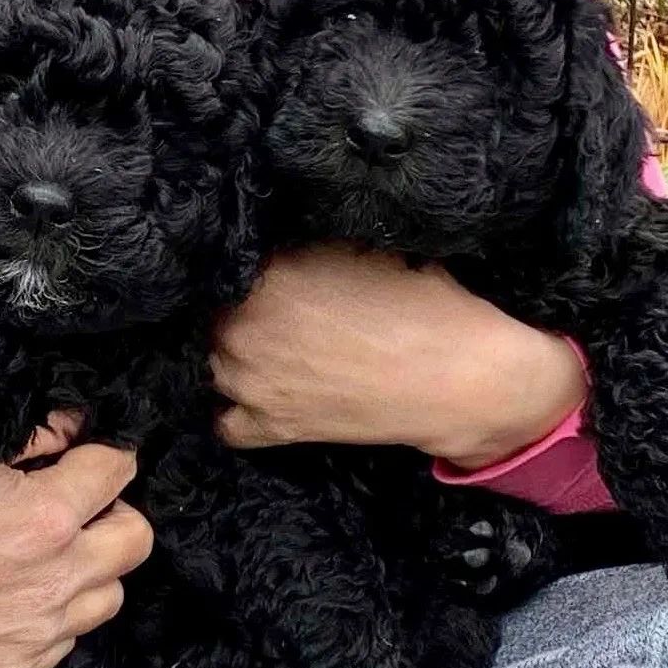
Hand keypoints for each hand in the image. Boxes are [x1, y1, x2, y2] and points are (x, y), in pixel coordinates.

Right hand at [0, 411, 151, 667]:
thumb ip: (31, 440)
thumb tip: (74, 423)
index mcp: (45, 518)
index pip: (118, 469)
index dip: (104, 452)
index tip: (86, 452)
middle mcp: (56, 578)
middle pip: (136, 537)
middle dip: (112, 512)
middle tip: (73, 503)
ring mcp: (39, 631)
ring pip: (110, 594)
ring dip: (89, 568)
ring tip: (45, 553)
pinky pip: (66, 638)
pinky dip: (52, 613)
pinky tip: (11, 593)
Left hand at [210, 244, 585, 468]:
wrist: (458, 381)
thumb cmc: (422, 308)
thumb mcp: (365, 252)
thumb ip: (314, 247)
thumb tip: (291, 239)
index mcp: (268, 274)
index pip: (229, 262)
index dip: (248, 266)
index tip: (262, 269)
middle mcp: (244, 326)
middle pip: (212, 311)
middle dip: (235, 307)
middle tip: (265, 309)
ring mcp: (249, 381)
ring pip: (210, 361)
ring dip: (228, 354)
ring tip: (260, 348)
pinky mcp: (270, 428)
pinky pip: (224, 423)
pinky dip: (233, 412)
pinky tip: (252, 398)